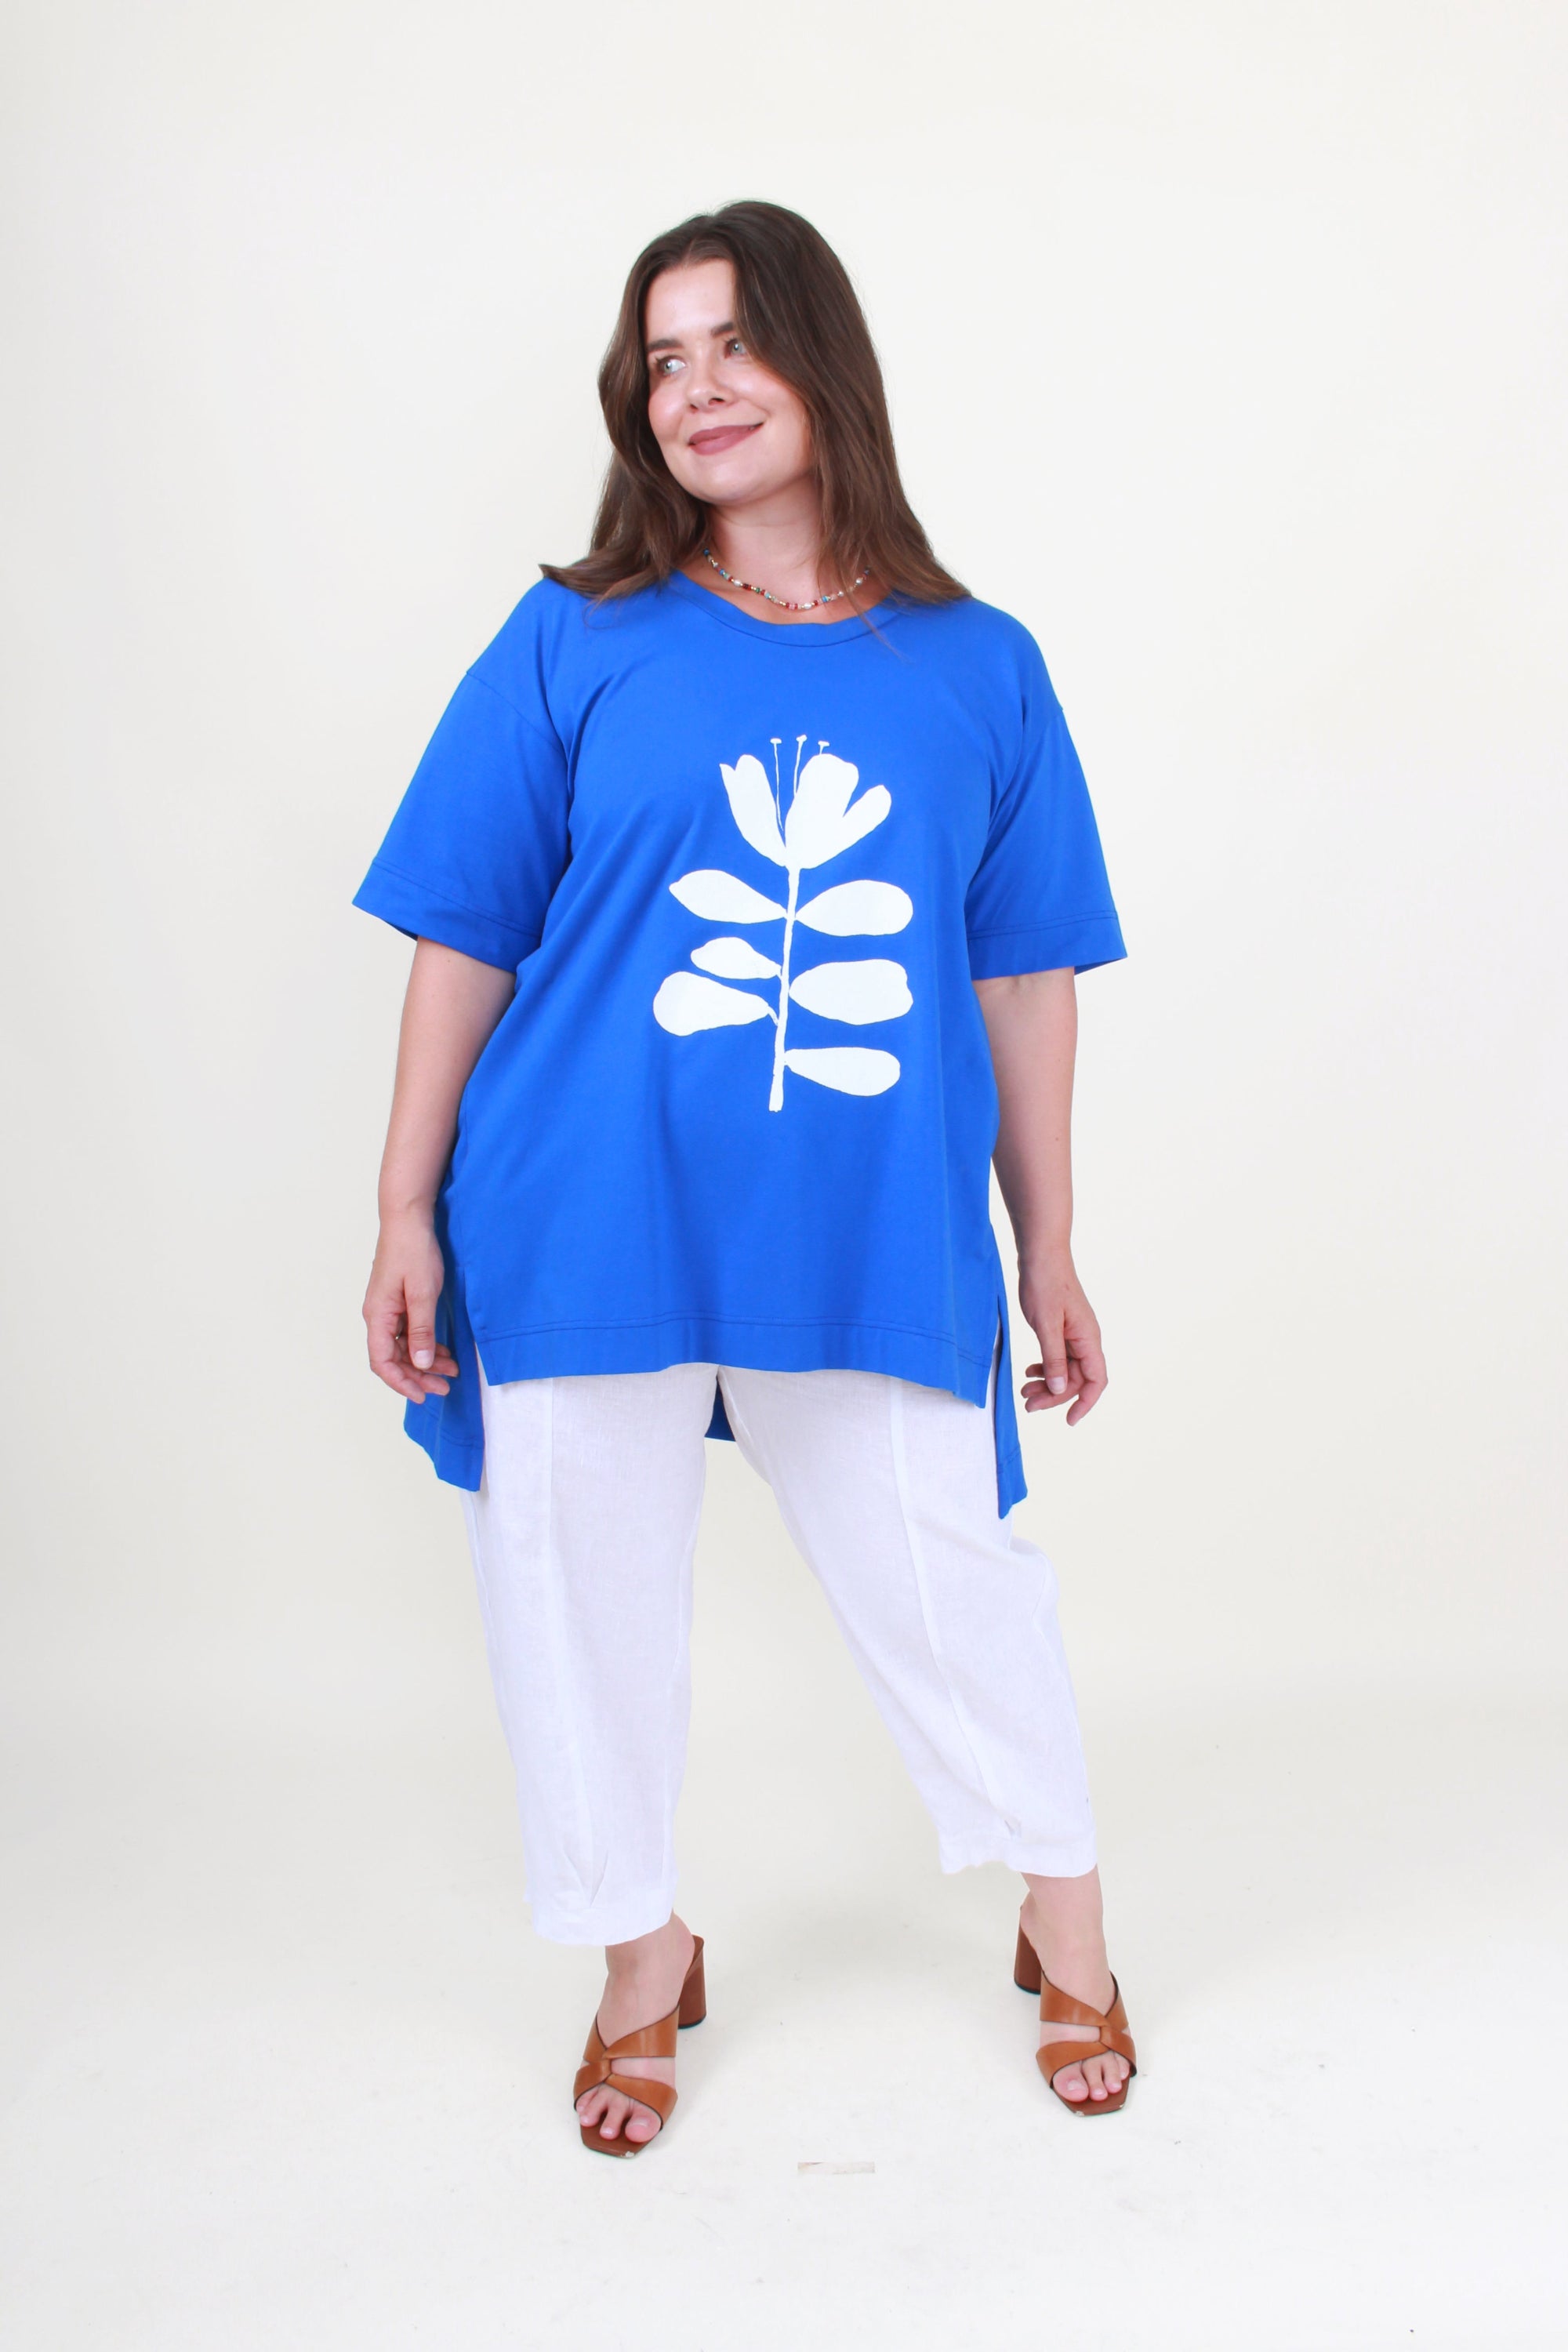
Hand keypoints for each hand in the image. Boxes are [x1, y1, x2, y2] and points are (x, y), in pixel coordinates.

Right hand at [363, 1212, 458, 1402]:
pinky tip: (443, 1351)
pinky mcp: (398, 1302)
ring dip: (424, 1362)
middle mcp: (378, 1316)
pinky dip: (425, 1344)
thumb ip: (422, 1330)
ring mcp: (388, 1309)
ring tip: (451, 1370)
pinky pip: (409, 1333)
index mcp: (378, 1316)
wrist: (409, 1219)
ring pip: (403, 1347)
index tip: (422, 1395)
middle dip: (418, 1376)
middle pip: (393, 1358)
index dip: (401, 1383)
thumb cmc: (413, 1250)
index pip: (382, 1362)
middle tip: (444, 1388)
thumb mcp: (423, 1293)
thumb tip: (420, 1364)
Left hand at [1017, 1251, 1106, 1424]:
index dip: (1084, 1403)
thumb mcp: (1046, 1324)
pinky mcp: (1061, 1328)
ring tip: (1024, 1391)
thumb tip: (1059, 1389)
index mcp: (1088, 1338)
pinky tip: (1029, 1371)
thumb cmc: (1045, 1283)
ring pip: (1064, 1369)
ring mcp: (1073, 1333)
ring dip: (1047, 1383)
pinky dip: (1044, 1367)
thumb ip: (1053, 1358)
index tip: (1068, 1420)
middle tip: (1027, 1404)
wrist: (1041, 1254)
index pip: (1096, 1381)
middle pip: (1076, 1379)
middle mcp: (1085, 1338)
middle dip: (1054, 1395)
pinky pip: (1057, 1356)